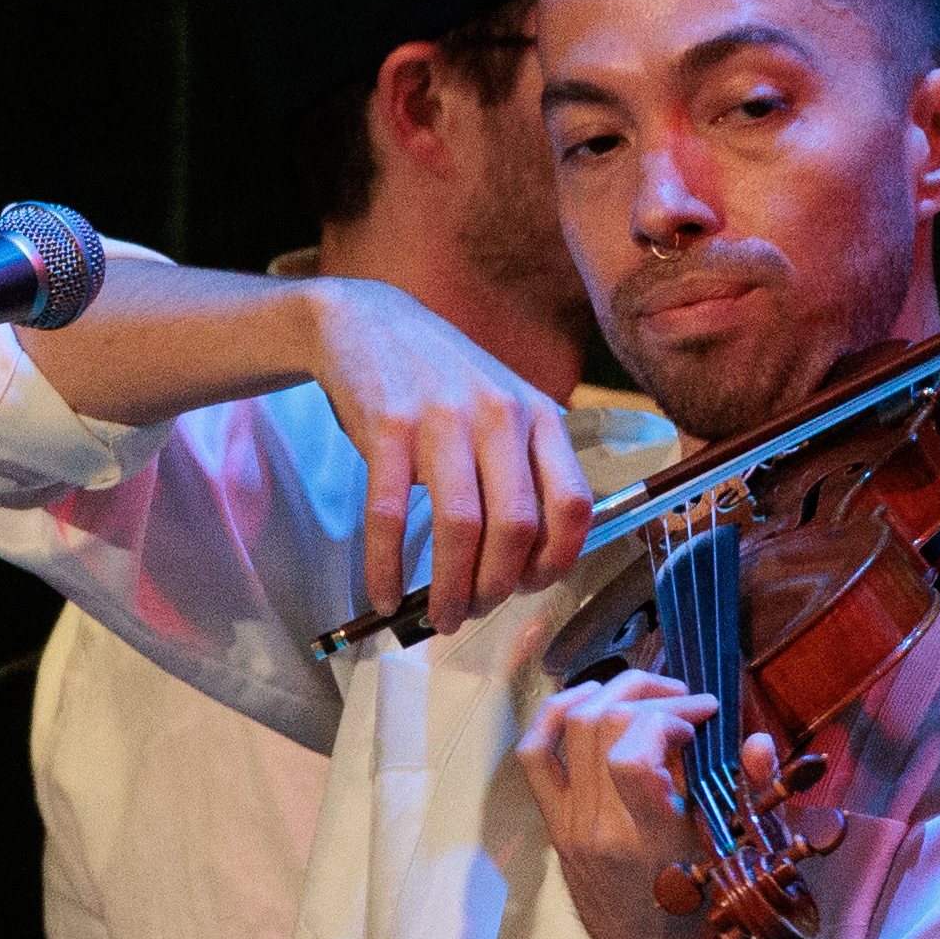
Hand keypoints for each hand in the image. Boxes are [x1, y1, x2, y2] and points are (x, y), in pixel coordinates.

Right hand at [302, 275, 603, 620]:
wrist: (366, 322)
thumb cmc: (445, 383)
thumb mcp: (506, 409)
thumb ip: (529, 469)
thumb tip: (537, 559)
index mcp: (541, 418)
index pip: (573, 504)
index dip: (558, 559)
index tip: (532, 587)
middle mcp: (500, 416)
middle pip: (517, 526)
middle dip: (498, 587)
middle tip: (478, 612)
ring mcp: (443, 419)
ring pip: (459, 527)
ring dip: (450, 587)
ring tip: (440, 616)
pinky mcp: (387, 426)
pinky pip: (389, 514)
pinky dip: (386, 566)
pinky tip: (384, 594)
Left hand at [520, 665, 771, 938]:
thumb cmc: (714, 923)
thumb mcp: (746, 865)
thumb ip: (753, 797)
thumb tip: (758, 741)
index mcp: (652, 844)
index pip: (633, 753)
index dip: (671, 715)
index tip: (709, 717)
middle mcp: (601, 831)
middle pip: (602, 725)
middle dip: (650, 694)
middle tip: (689, 701)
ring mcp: (570, 828)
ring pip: (568, 728)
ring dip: (611, 694)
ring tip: (650, 694)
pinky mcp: (557, 828)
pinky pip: (536, 756)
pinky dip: (556, 716)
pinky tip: (588, 701)